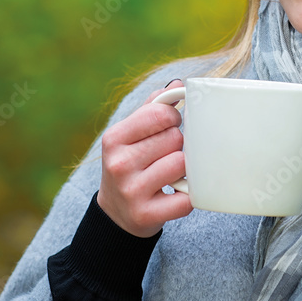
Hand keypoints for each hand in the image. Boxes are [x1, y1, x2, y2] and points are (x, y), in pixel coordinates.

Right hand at [97, 79, 193, 237]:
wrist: (116, 214)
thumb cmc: (130, 164)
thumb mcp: (130, 135)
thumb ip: (152, 107)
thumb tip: (178, 85)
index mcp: (113, 138)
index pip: (160, 114)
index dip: (173, 117)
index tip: (170, 125)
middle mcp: (119, 164)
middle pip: (174, 139)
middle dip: (177, 144)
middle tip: (165, 155)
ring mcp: (131, 192)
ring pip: (181, 164)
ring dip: (183, 169)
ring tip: (171, 173)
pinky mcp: (147, 215)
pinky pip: (187, 198)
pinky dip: (188, 195)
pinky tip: (175, 193)